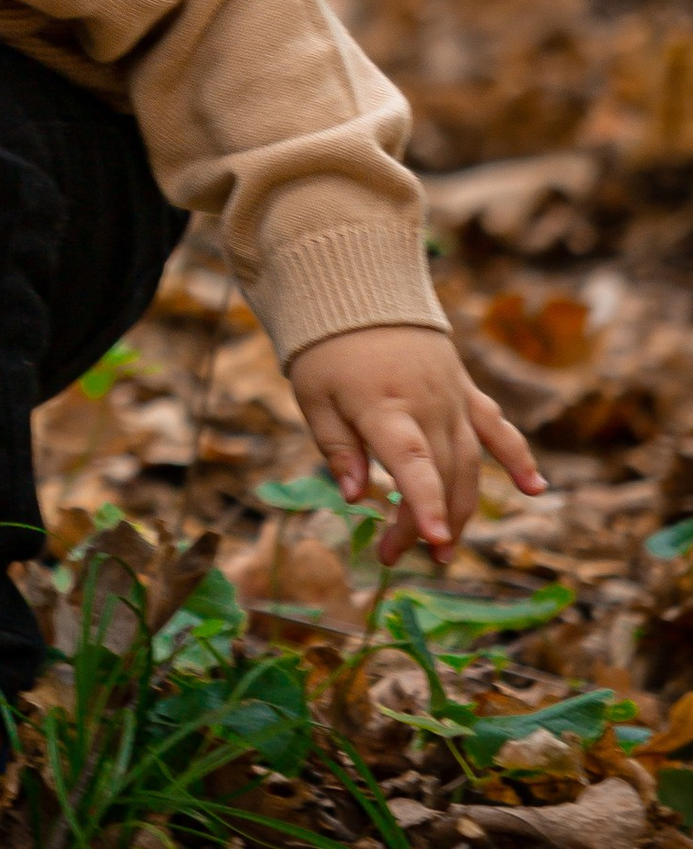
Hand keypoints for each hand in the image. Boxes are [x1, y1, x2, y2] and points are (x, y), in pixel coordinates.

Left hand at [286, 321, 544, 566]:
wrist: (361, 292)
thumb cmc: (327, 349)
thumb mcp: (313, 396)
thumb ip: (337, 447)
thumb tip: (354, 496)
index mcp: (385, 406)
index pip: (412, 463)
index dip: (423, 503)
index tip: (433, 539)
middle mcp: (428, 404)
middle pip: (439, 475)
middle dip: (424, 522)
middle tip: (398, 556)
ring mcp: (453, 398)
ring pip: (468, 463)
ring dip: (462, 509)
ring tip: (445, 549)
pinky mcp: (466, 391)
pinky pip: (497, 428)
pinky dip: (517, 458)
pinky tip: (535, 490)